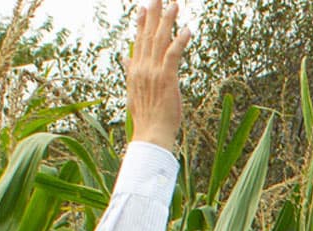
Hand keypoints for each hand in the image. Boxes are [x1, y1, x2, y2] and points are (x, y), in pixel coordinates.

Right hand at [124, 2, 188, 151]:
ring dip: (168, 21)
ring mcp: (154, 72)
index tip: (143, 6)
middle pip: (149, 34)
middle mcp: (142, 67)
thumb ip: (130, 71)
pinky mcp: (167, 78)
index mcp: (135, 69)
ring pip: (161, 40)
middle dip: (154, 14)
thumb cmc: (146, 117)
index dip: (141, 22)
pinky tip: (187, 29)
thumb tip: (125, 57)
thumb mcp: (134, 91)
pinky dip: (180, 41)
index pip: (138, 40)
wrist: (151, 134)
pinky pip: (173, 54)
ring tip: (175, 4)